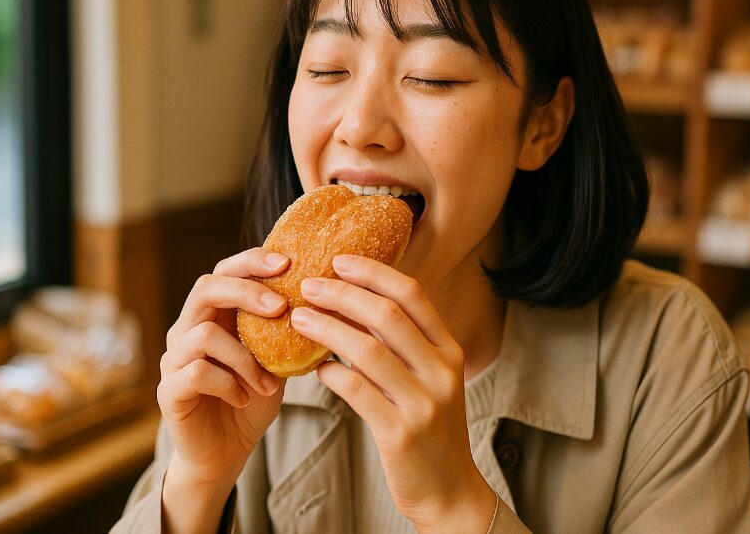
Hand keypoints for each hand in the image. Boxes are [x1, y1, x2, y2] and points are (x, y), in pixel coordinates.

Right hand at [157, 248, 288, 499]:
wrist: (225, 453)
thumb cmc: (252, 398)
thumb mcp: (276, 358)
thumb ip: (287, 330)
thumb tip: (326, 301)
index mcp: (214, 314)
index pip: (225, 271)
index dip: (252, 261)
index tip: (287, 263)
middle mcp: (188, 329)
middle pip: (206, 288)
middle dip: (247, 291)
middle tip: (281, 306)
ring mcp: (174, 359)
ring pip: (204, 335)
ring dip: (245, 357)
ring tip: (268, 381)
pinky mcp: (169, 390)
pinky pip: (197, 373)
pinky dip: (229, 384)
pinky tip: (246, 398)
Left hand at [291, 254, 496, 532]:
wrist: (448, 489)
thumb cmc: (429, 428)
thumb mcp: (428, 379)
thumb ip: (402, 344)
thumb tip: (355, 302)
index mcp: (449, 350)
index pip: (413, 295)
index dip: (374, 273)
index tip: (339, 260)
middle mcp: (442, 371)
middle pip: (388, 316)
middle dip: (344, 295)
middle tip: (309, 285)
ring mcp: (424, 402)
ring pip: (368, 351)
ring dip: (328, 329)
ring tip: (300, 319)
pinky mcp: (401, 434)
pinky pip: (357, 392)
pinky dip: (331, 375)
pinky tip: (315, 369)